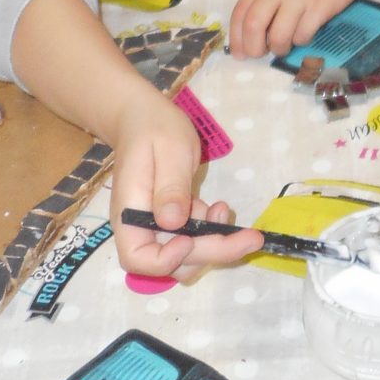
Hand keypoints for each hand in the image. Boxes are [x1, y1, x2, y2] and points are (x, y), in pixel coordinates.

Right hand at [108, 89, 259, 275]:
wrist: (144, 117)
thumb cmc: (155, 128)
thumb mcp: (170, 150)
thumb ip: (171, 186)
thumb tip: (172, 222)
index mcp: (129, 211)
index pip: (137, 258)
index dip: (166, 260)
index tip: (190, 238)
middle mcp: (139, 226)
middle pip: (169, 262)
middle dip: (210, 252)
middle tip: (249, 237)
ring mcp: (155, 225)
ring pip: (185, 256)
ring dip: (212, 243)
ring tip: (224, 210)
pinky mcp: (171, 220)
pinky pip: (191, 238)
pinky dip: (209, 231)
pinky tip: (217, 208)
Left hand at [227, 0, 369, 59]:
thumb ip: (267, 1)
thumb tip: (254, 37)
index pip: (240, 13)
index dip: (236, 39)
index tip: (240, 55)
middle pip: (253, 26)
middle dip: (254, 48)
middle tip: (262, 55)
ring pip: (278, 37)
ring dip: (280, 49)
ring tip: (286, 46)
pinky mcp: (319, 8)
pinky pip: (302, 36)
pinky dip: (301, 41)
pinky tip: (306, 32)